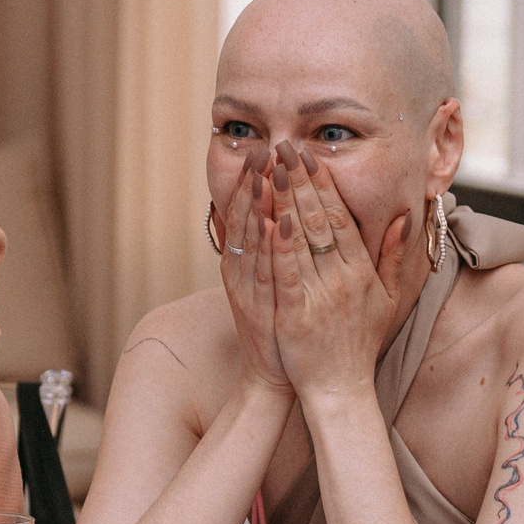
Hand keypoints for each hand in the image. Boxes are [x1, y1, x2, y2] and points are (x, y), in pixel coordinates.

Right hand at [217, 150, 292, 398]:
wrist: (275, 376)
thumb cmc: (280, 328)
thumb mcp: (269, 283)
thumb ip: (266, 249)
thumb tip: (265, 214)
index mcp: (247, 263)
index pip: (249, 213)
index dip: (255, 181)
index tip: (266, 150)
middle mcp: (243, 272)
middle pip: (248, 219)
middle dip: (257, 182)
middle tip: (266, 148)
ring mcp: (251, 289)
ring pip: (253, 240)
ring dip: (259, 205)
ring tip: (266, 172)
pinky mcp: (263, 309)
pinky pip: (268, 273)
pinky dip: (271, 248)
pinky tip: (277, 223)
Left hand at [266, 141, 413, 399]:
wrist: (341, 390)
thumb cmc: (359, 344)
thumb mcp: (388, 299)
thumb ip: (395, 257)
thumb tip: (404, 217)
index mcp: (361, 271)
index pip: (342, 218)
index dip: (325, 185)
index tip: (311, 156)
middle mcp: (343, 278)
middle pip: (320, 220)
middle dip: (301, 180)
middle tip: (285, 147)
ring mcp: (320, 295)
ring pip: (301, 239)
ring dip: (285, 200)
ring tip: (270, 168)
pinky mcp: (296, 314)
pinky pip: (287, 272)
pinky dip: (279, 245)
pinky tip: (270, 218)